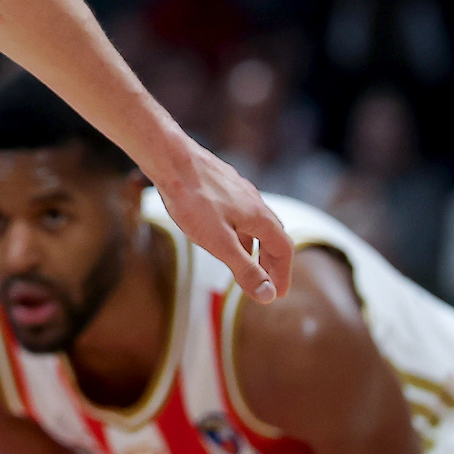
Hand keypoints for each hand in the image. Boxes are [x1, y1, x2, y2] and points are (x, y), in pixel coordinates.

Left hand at [151, 142, 291, 303]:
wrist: (170, 158)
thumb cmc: (192, 200)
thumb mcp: (219, 242)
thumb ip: (244, 268)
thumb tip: (268, 295)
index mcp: (260, 216)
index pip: (284, 249)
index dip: (283, 273)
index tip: (278, 293)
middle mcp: (254, 201)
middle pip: (273, 236)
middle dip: (272, 262)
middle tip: (265, 284)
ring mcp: (238, 190)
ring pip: (255, 224)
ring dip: (255, 247)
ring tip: (245, 265)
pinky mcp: (221, 184)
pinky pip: (239, 213)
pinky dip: (240, 231)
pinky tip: (223, 235)